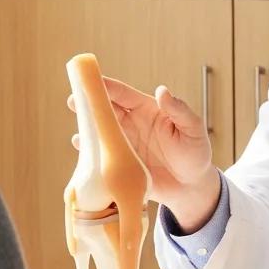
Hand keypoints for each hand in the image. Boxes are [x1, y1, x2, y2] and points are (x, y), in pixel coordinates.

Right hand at [69, 77, 216, 220]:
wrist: (190, 188)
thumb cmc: (195, 153)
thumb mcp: (193, 130)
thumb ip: (180, 110)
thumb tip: (162, 91)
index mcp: (147, 110)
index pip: (123, 95)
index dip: (107, 87)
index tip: (91, 80)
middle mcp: (131, 124)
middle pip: (105, 110)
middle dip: (89, 103)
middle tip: (74, 100)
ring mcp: (123, 145)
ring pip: (99, 131)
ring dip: (86, 126)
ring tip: (75, 125)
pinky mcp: (120, 165)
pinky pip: (101, 155)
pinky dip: (89, 150)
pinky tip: (80, 146)